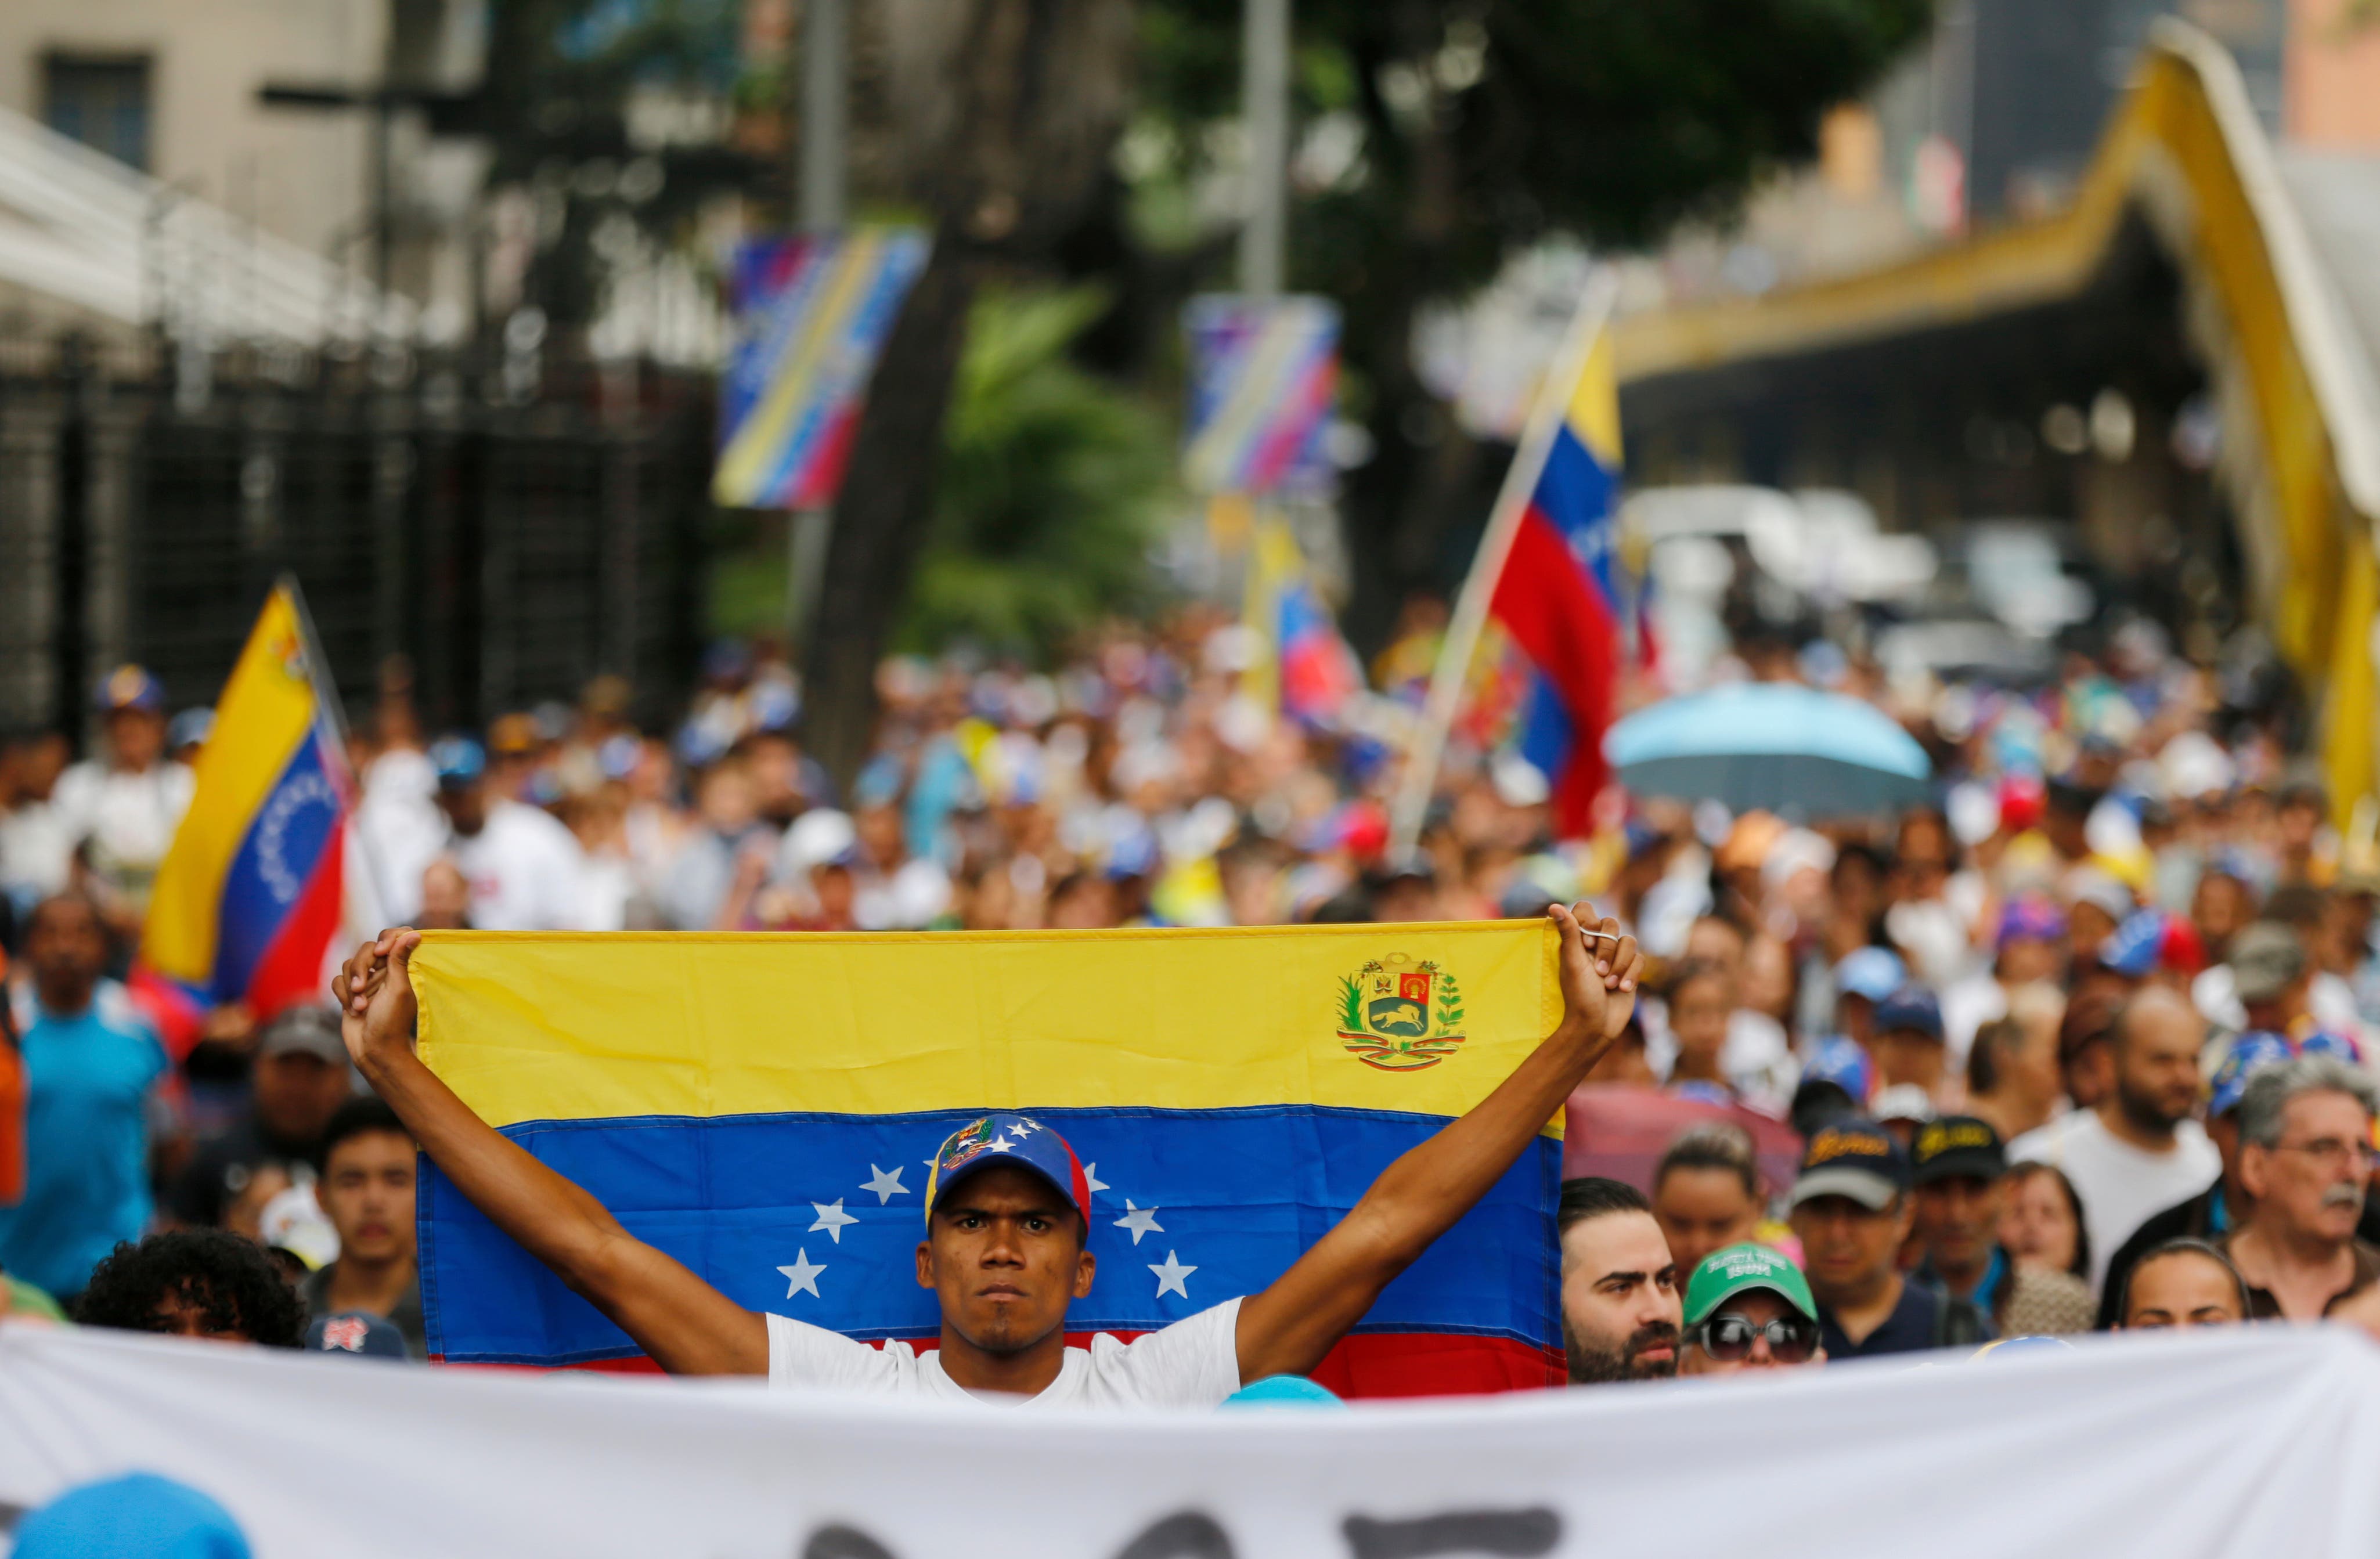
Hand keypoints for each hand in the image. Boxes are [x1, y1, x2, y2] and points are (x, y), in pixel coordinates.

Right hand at [332, 927, 423, 1073]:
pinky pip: (338, 980)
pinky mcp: (348, 993)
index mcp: (400, 968)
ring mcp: (365, 982)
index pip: (394, 937)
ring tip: (361, 1005)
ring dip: (352, 985)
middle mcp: (383, 972)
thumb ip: (400, 960)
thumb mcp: (398, 989)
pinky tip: (353, 1010)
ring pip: (349, 964)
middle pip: (366, 949)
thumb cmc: (391, 1022)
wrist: (374, 1051)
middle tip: (363, 987)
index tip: (382, 951)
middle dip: (361, 967)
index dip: (387, 938)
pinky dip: (343, 995)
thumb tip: (414, 933)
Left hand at [1548, 902, 1639, 1045]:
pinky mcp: (1630, 969)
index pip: (1585, 910)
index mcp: (1577, 940)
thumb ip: (1568, 932)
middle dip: (1607, 949)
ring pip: (1628, 941)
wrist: (1596, 1027)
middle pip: (1610, 924)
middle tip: (1598, 972)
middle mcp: (1596, 944)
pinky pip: (1640, 958)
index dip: (1589, 921)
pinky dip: (1631, 974)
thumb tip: (1553, 904)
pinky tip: (1622, 989)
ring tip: (1609, 984)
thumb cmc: (1579, 996)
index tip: (1587, 941)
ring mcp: (1615, 956)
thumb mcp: (1573, 963)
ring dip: (1620, 964)